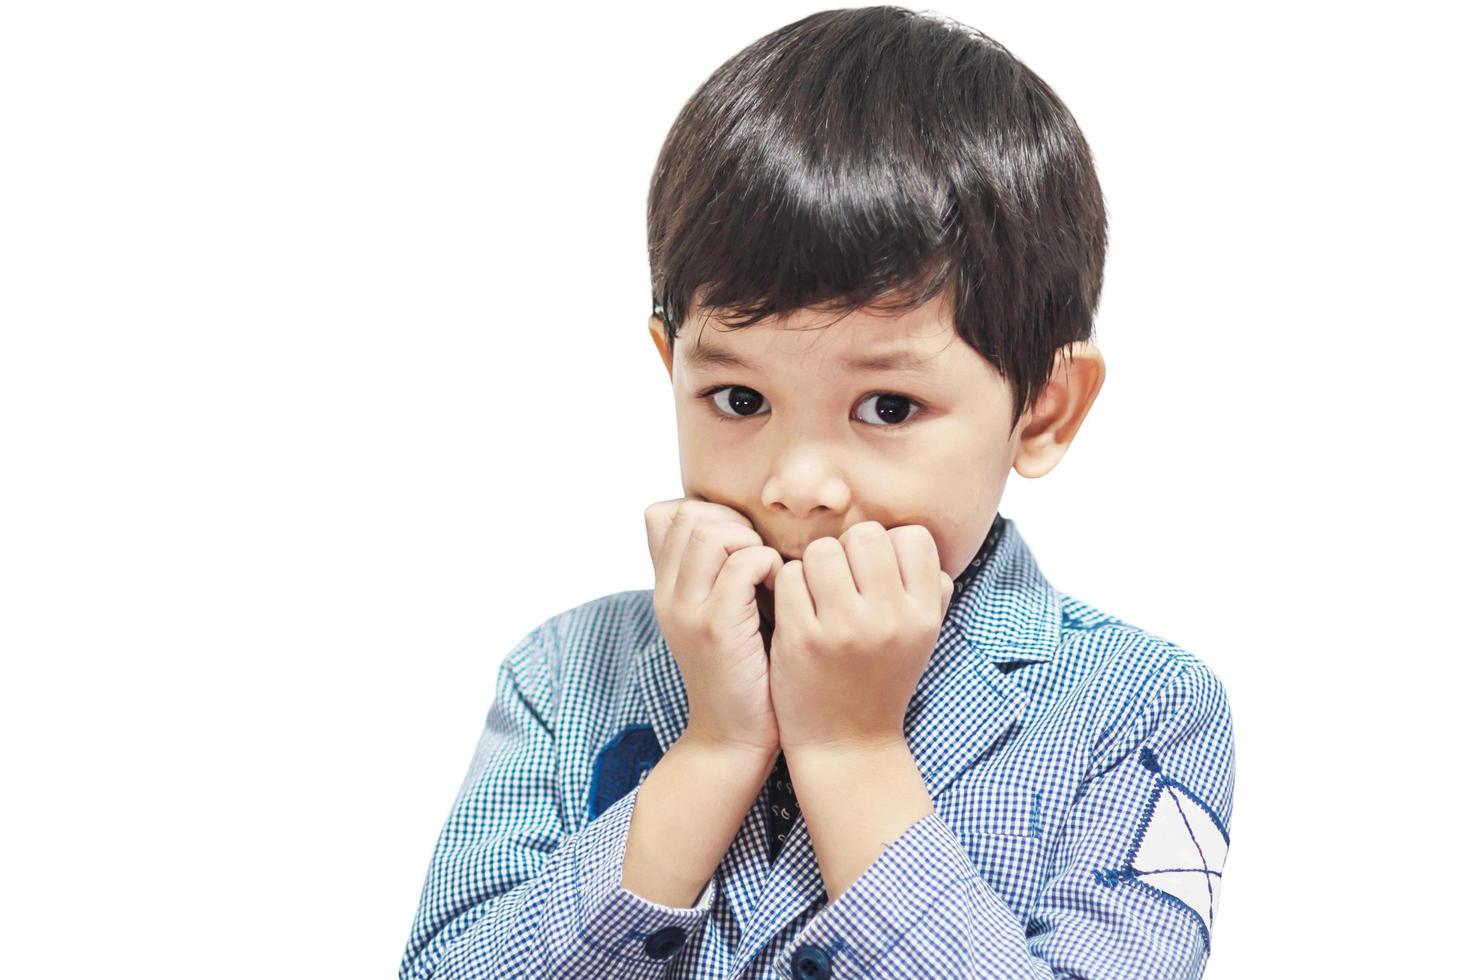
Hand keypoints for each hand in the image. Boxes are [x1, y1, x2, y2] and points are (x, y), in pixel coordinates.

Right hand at [645, 497, 784, 759]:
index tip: (745, 547)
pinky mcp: (716, 628)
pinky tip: (782, 592)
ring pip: (714, 533)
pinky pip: (744, 564)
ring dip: (753, 543)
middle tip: (761, 559)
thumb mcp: (719, 616)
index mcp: (665, 588)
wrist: (733, 739)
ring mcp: (687, 610)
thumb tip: (741, 529)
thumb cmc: (743, 673)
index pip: (671, 512)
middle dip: (736, 525)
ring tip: (770, 574)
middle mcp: (667, 595)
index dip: (716, 516)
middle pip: (692, 515)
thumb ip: (718, 576)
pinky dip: (771, 567)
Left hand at [768, 521, 952, 753]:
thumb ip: (930, 590)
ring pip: (822, 550)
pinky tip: (797, 611)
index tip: (874, 573)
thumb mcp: (922, 638)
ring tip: (817, 594)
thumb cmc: (882, 680)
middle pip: (864, 534)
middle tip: (841, 581)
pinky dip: (788, 588)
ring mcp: (844, 628)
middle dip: (848, 550)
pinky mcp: (802, 639)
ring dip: (813, 566)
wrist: (847, 745)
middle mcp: (889, 618)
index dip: (888, 546)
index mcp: (923, 615)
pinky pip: (789, 577)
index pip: (912, 536)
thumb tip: (914, 542)